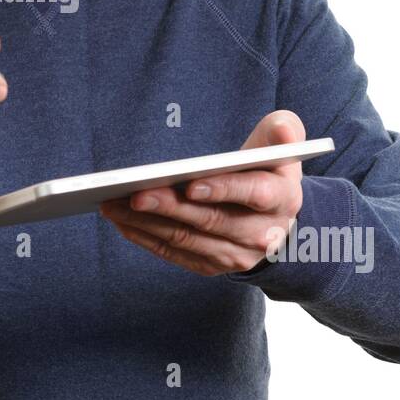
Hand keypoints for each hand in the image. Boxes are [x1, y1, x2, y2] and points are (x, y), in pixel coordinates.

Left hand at [99, 110, 305, 275]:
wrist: (274, 221)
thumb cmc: (269, 172)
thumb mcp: (281, 149)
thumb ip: (283, 133)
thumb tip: (285, 133)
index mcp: (281, 200)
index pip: (253, 194)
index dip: (222, 190)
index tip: (190, 184)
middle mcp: (261, 234)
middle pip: (210, 220)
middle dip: (170, 207)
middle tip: (134, 194)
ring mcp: (235, 255)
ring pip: (186, 239)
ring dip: (147, 223)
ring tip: (113, 204)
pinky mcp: (211, 266)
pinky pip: (174, 253)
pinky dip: (145, 237)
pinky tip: (121, 220)